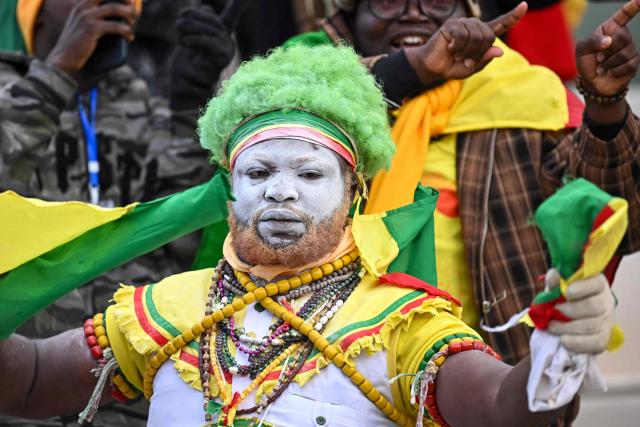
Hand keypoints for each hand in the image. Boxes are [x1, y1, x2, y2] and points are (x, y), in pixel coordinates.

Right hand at [47, 0, 136, 74]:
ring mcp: (87, 16)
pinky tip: (130, 37)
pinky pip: (115, 26)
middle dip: (126, 1)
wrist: (64, 58)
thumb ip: (96, 17)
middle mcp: (83, 6)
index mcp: (82, 4)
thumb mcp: (85, 26)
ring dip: (128, 15)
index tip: (130, 1)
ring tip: (132, 24)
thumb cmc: (78, 45)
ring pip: (114, 8)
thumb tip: (122, 18)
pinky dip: (126, 31)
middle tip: (134, 12)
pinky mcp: (92, 28)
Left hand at [169, 0, 243, 110]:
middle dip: (191, 17)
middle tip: (179, 25)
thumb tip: (206, 8)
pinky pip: (206, 41)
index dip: (240, 4)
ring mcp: (225, 53)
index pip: (233, 14)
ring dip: (188, 29)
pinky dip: (192, 40)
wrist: (185, 92)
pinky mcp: (220, 62)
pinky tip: (184, 42)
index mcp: (221, 34)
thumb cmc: (186, 67)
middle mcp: (227, 43)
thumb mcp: (188, 39)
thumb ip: (196, 22)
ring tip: (181, 38)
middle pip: (210, 18)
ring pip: (208, 28)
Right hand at [405, 2, 526, 83]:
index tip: (523, 6)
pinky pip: (463, 36)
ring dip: (467, 52)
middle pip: (489, 37)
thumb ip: (485, 59)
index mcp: (482, 35)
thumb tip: (500, 50)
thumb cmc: (452, 66)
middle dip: (478, 52)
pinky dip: (458, 47)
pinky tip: (450, 48)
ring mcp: (463, 23)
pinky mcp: (452, 25)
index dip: (513, 16)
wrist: (433, 67)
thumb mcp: (472, 68)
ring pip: (477, 37)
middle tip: (466, 59)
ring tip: (457, 54)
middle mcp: (474, 26)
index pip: (500, 24)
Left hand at [547, 274, 615, 353]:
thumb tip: (554, 276)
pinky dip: (578, 343)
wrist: (571, 319)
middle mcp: (607, 301)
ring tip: (552, 326)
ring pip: (592, 325)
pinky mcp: (605, 337)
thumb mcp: (557, 287)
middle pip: (592, 307)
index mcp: (597, 283)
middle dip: (567, 311)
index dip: (582, 288)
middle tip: (551, 313)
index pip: (596, 283)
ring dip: (567, 328)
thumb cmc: (564, 298)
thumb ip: (554, 280)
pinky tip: (563, 340)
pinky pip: (597, 343)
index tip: (567, 292)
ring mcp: (608, 320)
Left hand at [576, 0, 639, 96]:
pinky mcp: (633, 63)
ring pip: (624, 53)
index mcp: (611, 28)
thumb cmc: (587, 61)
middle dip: (607, 50)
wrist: (592, 81)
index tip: (639, 0)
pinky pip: (628, 65)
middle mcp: (623, 36)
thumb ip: (592, 40)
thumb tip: (609, 41)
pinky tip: (609, 73)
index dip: (632, 7)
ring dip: (608, 63)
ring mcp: (630, 49)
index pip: (624, 14)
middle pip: (623, 37)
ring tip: (602, 67)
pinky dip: (614, 71)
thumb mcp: (582, 49)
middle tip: (598, 58)